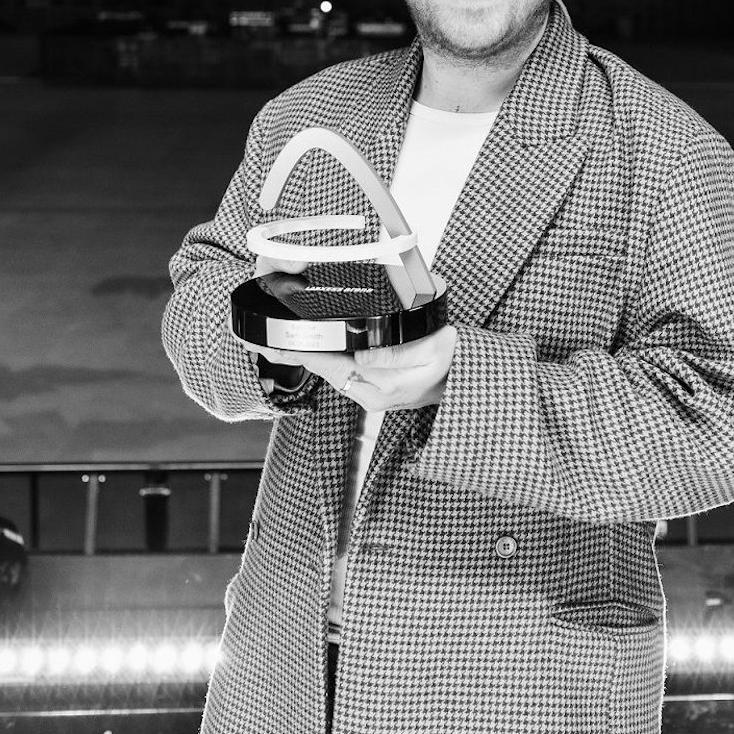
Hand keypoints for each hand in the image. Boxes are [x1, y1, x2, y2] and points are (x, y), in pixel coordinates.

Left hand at [245, 325, 457, 411]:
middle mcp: (372, 395)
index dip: (302, 353)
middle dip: (296, 353)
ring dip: (308, 356)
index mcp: (382, 387)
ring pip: (331, 371)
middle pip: (324, 370)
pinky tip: (313, 347)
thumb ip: (396, 355)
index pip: (331, 366)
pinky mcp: (374, 388)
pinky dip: (324, 359)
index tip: (277, 344)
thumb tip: (362, 356)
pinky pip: (342, 372)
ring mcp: (372, 393)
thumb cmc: (455, 362)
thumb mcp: (433, 351)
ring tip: (281, 342)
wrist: (468, 379)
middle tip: (264, 339)